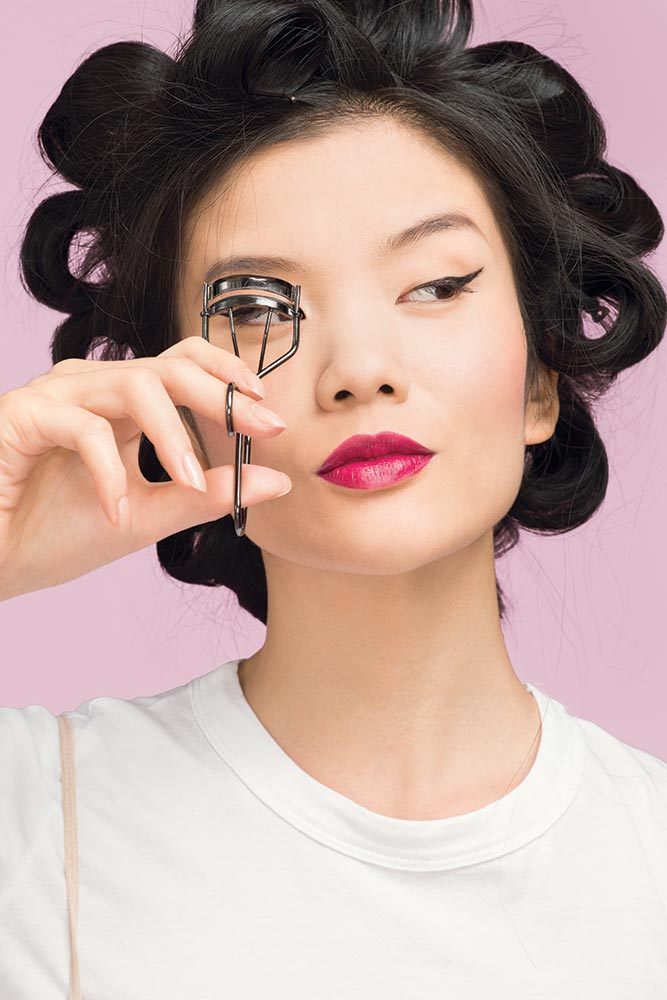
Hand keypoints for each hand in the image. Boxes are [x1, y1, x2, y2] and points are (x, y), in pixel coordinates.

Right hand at [0, 337, 290, 599]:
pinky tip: (115, 513)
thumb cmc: (58, 536)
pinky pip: (82, 427)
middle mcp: (90, 390)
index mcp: (120, 406)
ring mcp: (56, 397)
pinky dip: (108, 472)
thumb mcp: (149, 516)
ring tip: (192, 483)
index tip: (268, 410)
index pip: (181, 364)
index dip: (226, 374)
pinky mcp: (22, 415)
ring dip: (173, 436)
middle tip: (264, 427)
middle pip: (168, 366)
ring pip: (132, 384)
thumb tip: (277, 481)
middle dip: (220, 395)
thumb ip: (209, 496)